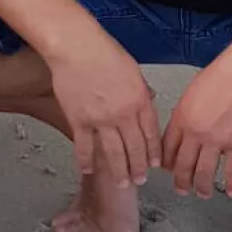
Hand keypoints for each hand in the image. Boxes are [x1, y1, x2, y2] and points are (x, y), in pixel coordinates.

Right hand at [47, 25, 162, 188]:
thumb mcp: (133, 70)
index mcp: (139, 100)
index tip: (154, 164)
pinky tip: (88, 170)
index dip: (153, 152)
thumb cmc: (104, 52)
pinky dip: (86, 161)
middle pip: (134, 148)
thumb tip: (149, 99)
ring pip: (113, 153)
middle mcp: (123, 114)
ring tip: (122, 183)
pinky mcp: (79, 120)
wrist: (77, 47)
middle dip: (139, 168)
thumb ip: (141, 90)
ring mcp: (101, 120)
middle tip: (140, 180)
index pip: (150, 133)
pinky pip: (84, 146)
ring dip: (119, 171)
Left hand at [162, 36, 231, 199]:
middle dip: (180, 181)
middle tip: (181, 189)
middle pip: (182, 165)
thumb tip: (183, 124)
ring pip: (203, 173)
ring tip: (202, 193)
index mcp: (182, 117)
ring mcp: (216, 141)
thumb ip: (185, 110)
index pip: (167, 148)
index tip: (167, 169)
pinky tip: (231, 192)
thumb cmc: (223, 73)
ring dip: (201, 187)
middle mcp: (195, 133)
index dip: (166, 163)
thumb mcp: (194, 89)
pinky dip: (231, 184)